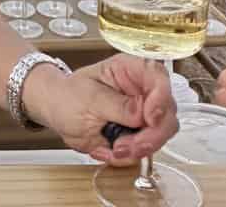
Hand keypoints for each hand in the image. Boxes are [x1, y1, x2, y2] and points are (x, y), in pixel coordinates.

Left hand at [25, 55, 177, 165]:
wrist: (57, 113)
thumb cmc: (68, 96)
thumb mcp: (88, 97)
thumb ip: (116, 105)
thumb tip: (141, 113)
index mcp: (130, 69)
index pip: (158, 76)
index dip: (161, 98)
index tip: (150, 118)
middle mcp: (142, 90)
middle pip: (167, 111)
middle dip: (150, 134)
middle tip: (128, 145)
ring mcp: (143, 112)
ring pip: (161, 134)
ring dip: (139, 148)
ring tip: (113, 148)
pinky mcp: (139, 132)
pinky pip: (146, 149)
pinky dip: (129, 156)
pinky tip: (109, 149)